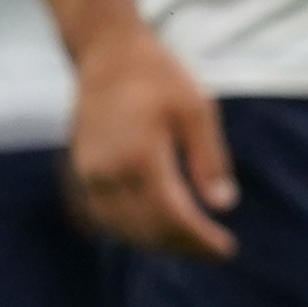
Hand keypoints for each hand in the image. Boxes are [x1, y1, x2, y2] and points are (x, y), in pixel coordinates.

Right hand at [68, 21, 238, 257]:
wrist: (106, 53)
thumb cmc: (158, 76)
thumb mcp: (197, 110)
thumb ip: (210, 160)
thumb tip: (223, 205)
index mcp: (140, 158)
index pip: (172, 217)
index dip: (199, 240)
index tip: (226, 250)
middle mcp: (108, 172)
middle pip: (146, 229)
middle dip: (182, 247)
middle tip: (214, 253)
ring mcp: (89, 174)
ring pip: (122, 227)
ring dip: (156, 243)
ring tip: (190, 245)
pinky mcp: (80, 170)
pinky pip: (103, 215)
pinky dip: (129, 230)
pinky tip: (154, 233)